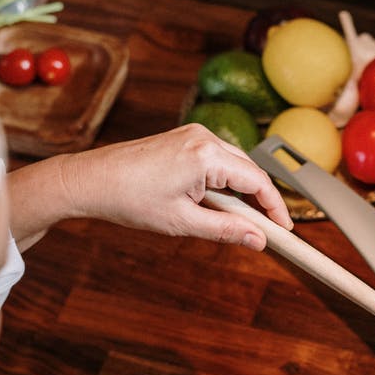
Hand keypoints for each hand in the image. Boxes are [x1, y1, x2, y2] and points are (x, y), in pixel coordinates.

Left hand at [59, 124, 291, 249]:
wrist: (90, 180)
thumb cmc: (129, 199)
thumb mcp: (183, 222)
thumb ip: (226, 230)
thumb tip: (258, 241)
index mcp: (206, 155)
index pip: (258, 181)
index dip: (275, 207)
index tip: (283, 229)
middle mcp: (204, 137)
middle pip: (249, 170)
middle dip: (261, 201)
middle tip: (267, 230)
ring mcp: (193, 134)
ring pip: (234, 164)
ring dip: (242, 191)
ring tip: (242, 222)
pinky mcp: (183, 137)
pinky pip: (216, 159)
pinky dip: (224, 181)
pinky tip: (219, 203)